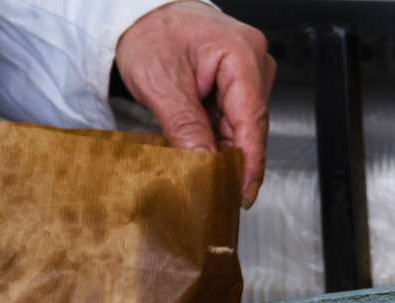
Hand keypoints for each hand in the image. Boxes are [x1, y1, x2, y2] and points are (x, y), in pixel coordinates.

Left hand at [115, 1, 275, 206]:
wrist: (141, 15)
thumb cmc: (151, 32)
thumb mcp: (161, 83)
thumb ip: (186, 127)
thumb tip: (204, 164)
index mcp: (241, 54)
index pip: (252, 120)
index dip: (249, 162)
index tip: (242, 193)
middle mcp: (253, 61)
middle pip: (250, 126)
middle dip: (232, 159)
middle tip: (213, 190)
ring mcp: (249, 72)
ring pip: (242, 126)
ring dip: (222, 148)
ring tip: (199, 167)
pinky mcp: (239, 83)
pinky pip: (233, 120)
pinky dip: (218, 137)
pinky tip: (202, 147)